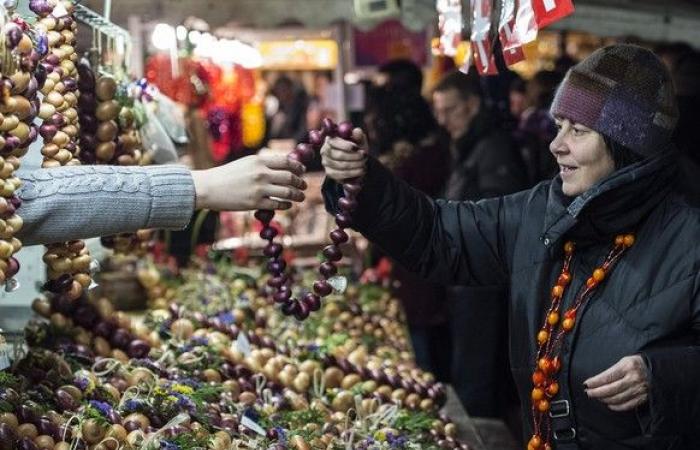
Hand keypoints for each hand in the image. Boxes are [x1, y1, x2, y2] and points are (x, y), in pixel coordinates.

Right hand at [191, 154, 306, 210]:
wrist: (208, 188)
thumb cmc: (227, 175)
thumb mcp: (246, 163)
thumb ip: (263, 164)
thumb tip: (283, 166)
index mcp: (259, 161)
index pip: (286, 162)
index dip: (298, 167)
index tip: (302, 171)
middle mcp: (261, 173)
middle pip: (290, 177)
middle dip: (300, 182)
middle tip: (304, 186)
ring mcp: (259, 189)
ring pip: (287, 192)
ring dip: (297, 195)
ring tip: (301, 197)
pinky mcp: (255, 203)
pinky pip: (277, 204)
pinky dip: (286, 205)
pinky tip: (288, 205)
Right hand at [320, 128, 367, 182]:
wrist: (356, 161)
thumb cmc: (356, 147)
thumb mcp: (359, 140)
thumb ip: (358, 136)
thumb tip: (357, 131)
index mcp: (330, 138)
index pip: (334, 142)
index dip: (345, 145)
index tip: (357, 147)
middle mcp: (325, 150)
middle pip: (338, 155)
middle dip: (353, 156)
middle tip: (364, 156)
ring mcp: (326, 162)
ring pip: (340, 165)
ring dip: (355, 165)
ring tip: (364, 163)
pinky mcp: (329, 172)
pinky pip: (340, 174)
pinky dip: (353, 173)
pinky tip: (361, 170)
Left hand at [584, 355, 649, 410]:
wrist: (657, 369)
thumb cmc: (636, 364)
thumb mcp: (624, 361)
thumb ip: (612, 371)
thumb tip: (596, 381)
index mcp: (627, 367)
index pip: (607, 377)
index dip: (595, 382)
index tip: (586, 384)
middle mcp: (633, 378)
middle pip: (611, 389)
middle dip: (597, 392)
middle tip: (588, 392)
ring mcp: (639, 389)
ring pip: (617, 398)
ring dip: (604, 399)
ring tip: (597, 397)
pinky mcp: (643, 398)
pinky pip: (627, 405)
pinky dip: (616, 406)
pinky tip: (609, 404)